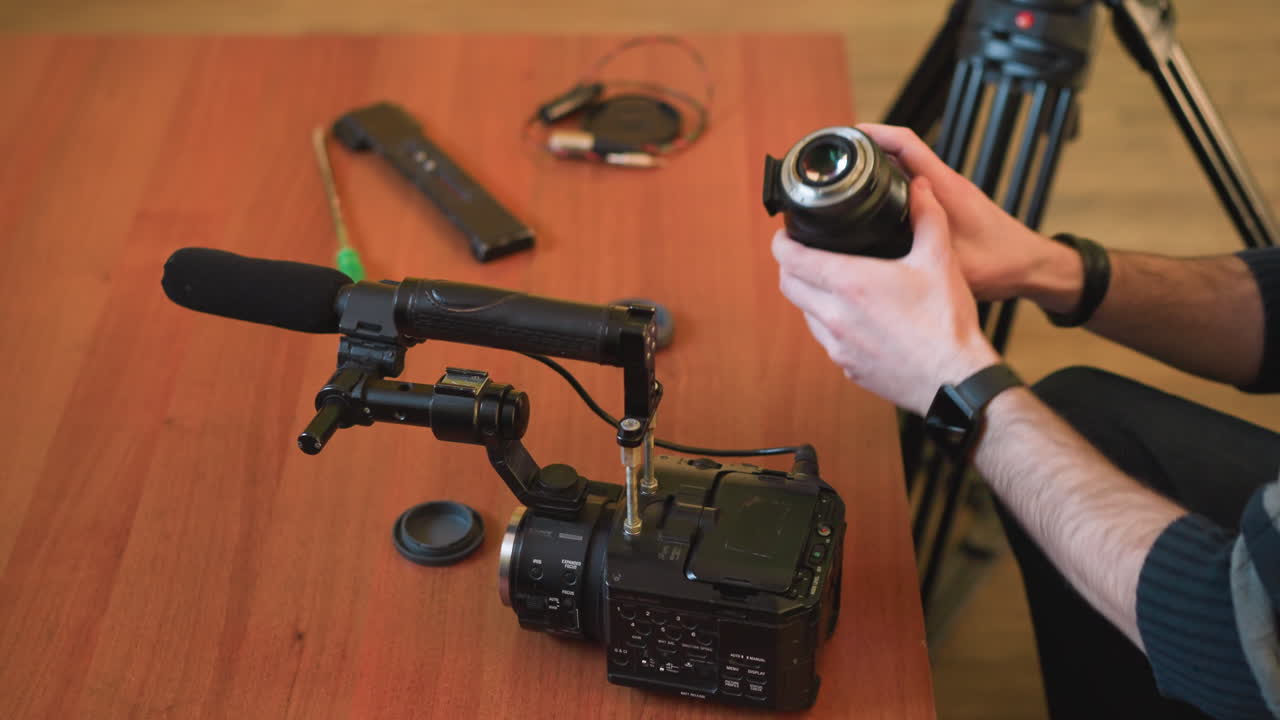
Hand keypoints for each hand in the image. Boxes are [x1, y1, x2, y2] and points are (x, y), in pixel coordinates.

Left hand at [773, 177, 999, 414]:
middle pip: (788, 286)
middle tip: (803, 254)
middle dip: (790, 267)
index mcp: (850, 284)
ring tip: (830, 283)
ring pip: (805, 314)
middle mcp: (835, 316)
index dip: (781, 243)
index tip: (784, 234)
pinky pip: (825, 340)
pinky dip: (829, 324)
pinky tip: (852, 317)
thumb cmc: (946, 322)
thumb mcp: (939, 260)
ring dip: (809, 296)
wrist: (954, 380)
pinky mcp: (847, 366)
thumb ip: (927, 217)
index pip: (790, 259)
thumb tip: (918, 186)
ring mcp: (838, 345)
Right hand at [857, 123, 1072, 302]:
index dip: (875, 133)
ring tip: (851, 182)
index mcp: (944, 189)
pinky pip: (916, 187)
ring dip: (881, 169)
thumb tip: (877, 256)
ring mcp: (948, 193)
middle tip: (841, 161)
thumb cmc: (1002, 264)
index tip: (851, 134)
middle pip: (901, 152)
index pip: (906, 144)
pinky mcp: (951, 205)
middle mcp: (946, 184)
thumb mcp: (951, 263)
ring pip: (908, 170)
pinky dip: (895, 188)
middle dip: (869, 151)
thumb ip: (917, 252)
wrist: (1031, 267)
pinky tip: (879, 207)